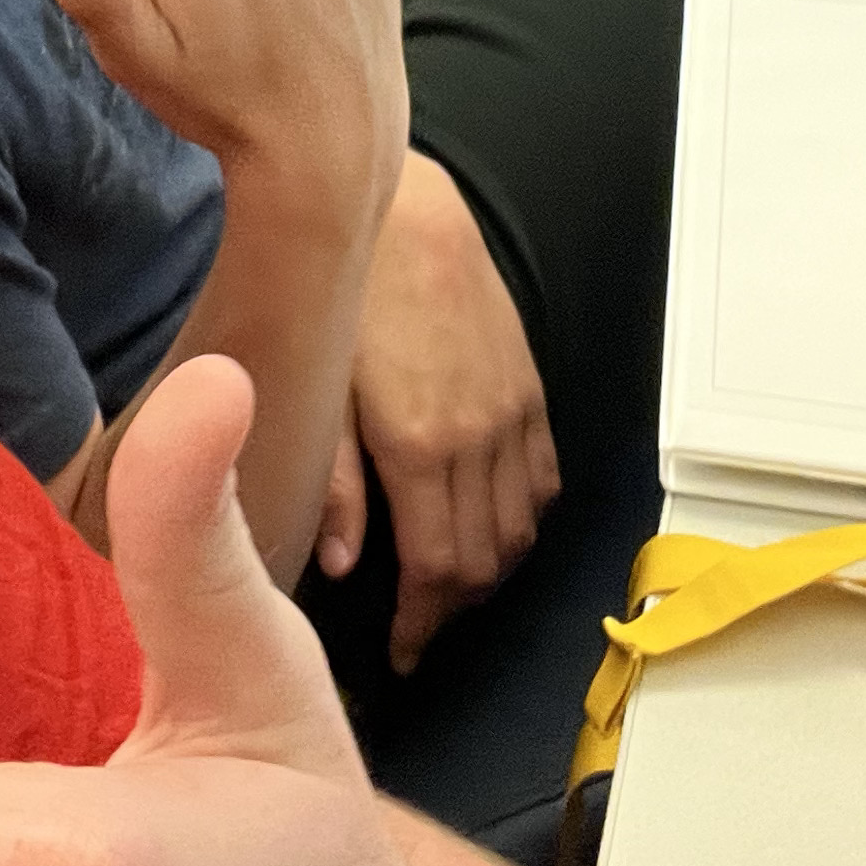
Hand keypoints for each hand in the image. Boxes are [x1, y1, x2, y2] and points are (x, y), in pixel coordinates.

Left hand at [319, 153, 555, 669]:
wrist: (409, 213)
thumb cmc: (347, 294)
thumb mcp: (320, 388)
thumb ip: (332, 483)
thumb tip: (340, 566)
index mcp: (420, 447)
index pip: (436, 569)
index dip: (421, 624)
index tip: (402, 652)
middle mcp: (480, 440)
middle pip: (484, 562)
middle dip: (451, 610)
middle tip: (419, 629)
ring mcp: (515, 415)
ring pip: (521, 529)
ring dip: (490, 571)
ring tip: (449, 587)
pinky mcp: (532, 390)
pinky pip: (545, 480)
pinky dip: (525, 519)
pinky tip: (492, 525)